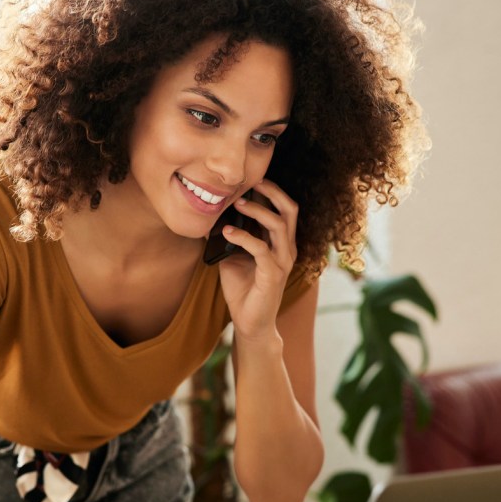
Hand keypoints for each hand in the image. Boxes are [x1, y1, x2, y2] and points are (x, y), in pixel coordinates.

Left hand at [217, 179, 298, 342]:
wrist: (250, 323)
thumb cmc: (243, 289)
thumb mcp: (233, 256)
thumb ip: (230, 236)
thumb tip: (210, 216)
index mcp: (281, 243)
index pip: (285, 208)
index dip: (272, 190)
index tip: (252, 178)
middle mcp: (287, 249)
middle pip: (290, 210)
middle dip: (273, 191)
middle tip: (252, 181)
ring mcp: (282, 262)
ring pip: (278, 226)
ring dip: (257, 211)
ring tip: (237, 203)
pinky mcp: (272, 275)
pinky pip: (261, 249)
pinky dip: (243, 236)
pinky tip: (227, 231)